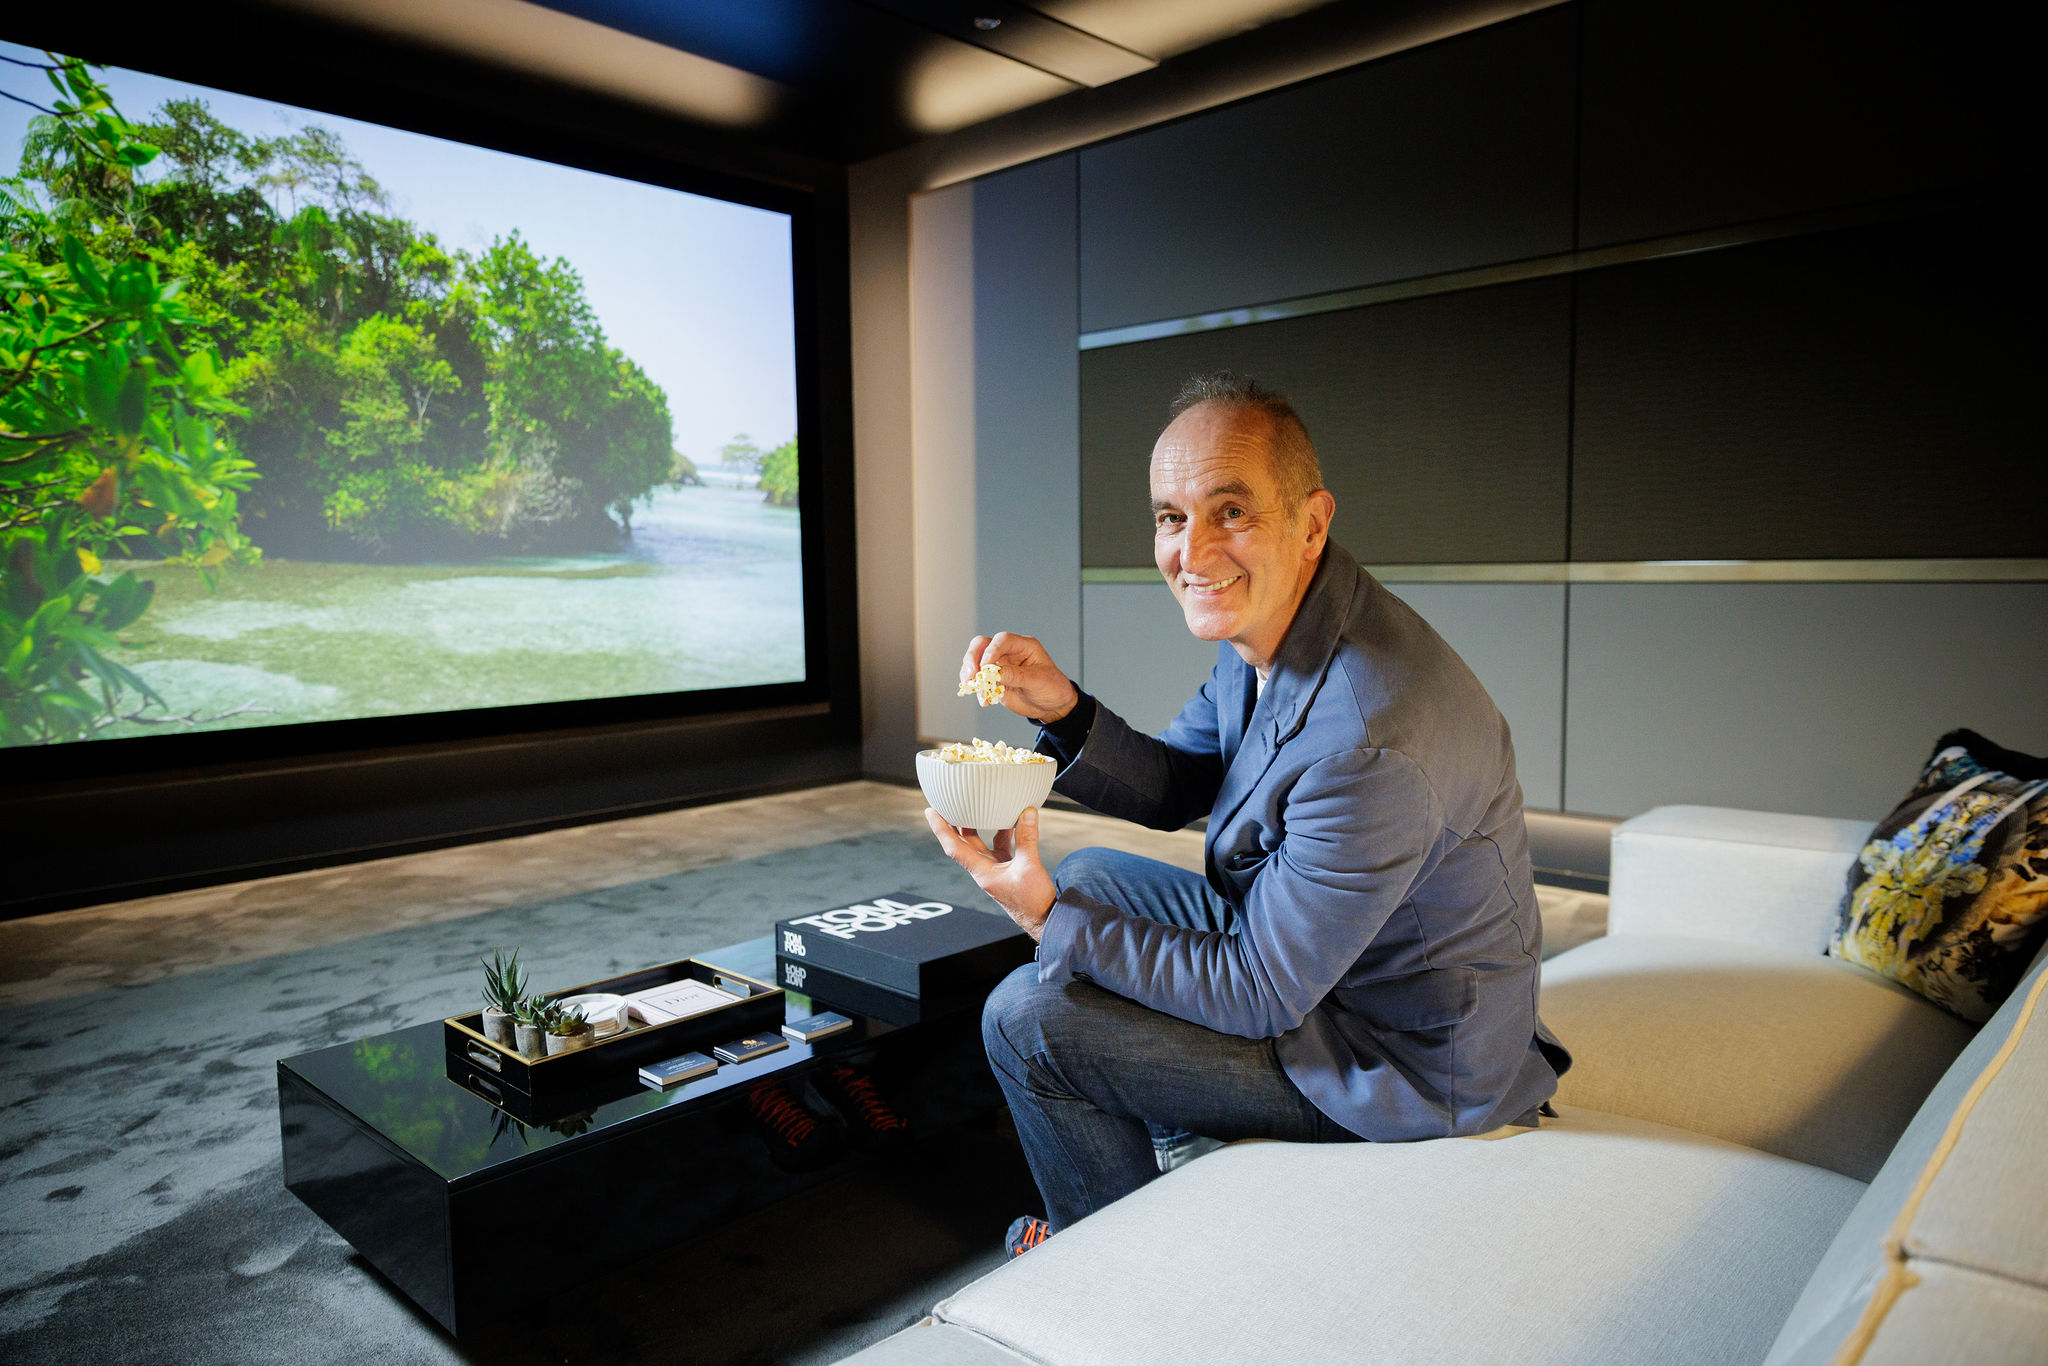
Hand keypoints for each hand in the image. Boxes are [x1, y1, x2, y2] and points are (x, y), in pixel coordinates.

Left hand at [924, 806, 1055, 941]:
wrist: (1043, 919)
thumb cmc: (1032, 901)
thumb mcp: (1030, 866)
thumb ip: (1027, 838)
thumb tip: (1028, 813)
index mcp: (982, 872)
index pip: (954, 847)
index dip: (940, 828)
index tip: (930, 812)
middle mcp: (984, 871)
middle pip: (963, 843)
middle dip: (953, 824)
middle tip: (946, 804)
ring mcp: (995, 871)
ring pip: (981, 844)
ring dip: (978, 826)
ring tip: (975, 807)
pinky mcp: (1007, 870)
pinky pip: (999, 848)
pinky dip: (1002, 834)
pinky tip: (1010, 823)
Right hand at [961, 632, 1078, 723]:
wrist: (1053, 705)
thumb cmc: (1053, 687)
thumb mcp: (1038, 680)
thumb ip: (1016, 675)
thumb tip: (995, 672)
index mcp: (1023, 646)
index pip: (1002, 640)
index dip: (991, 651)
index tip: (986, 667)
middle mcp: (1008, 653)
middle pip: (982, 645)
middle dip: (972, 658)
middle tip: (970, 675)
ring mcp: (999, 666)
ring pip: (976, 662)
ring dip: (970, 674)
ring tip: (973, 687)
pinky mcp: (994, 681)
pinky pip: (980, 682)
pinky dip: (977, 690)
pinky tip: (984, 701)